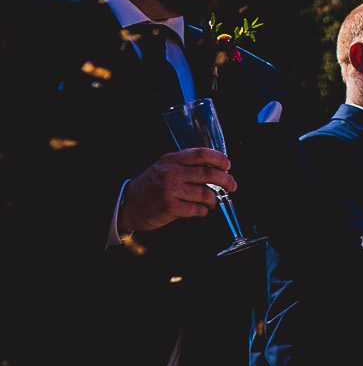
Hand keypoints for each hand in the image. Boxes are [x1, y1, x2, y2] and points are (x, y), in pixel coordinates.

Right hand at [119, 148, 236, 233]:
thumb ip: (186, 165)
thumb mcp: (164, 167)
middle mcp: (170, 173)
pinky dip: (204, 211)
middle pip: (208, 174)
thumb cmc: (151, 186)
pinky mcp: (169, 207)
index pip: (201, 154)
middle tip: (232, 186)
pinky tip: (202, 210)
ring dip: (214, 200)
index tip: (228, 166)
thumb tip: (217, 168)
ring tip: (212, 202)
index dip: (219, 159)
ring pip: (205, 193)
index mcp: (171, 160)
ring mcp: (169, 190)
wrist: (128, 204)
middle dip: (226, 180)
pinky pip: (197, 209)